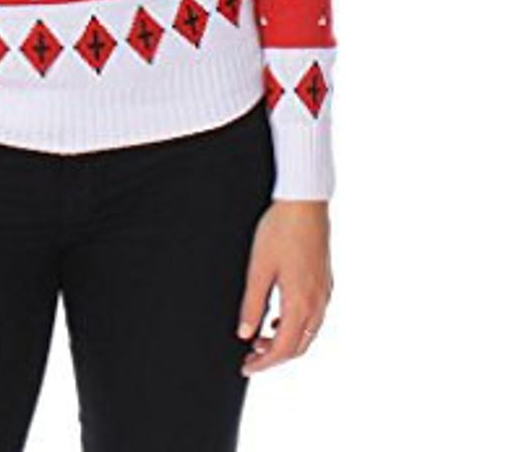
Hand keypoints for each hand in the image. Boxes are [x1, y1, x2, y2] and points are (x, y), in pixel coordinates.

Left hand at [235, 200, 333, 375]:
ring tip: (261, 337)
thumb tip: (245, 332)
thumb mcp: (259, 268)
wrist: (305, 202)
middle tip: (251, 356)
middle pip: (299, 346)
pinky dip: (297, 325)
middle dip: (274, 356)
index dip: (264, 363)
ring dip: (286, 341)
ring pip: (308, 332)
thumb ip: (252, 303)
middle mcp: (318, 302)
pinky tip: (279, 316)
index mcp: (301, 302)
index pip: (284, 348)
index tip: (246, 367)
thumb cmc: (281, 229)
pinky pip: (314, 316)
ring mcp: (325, 292)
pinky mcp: (325, 281)